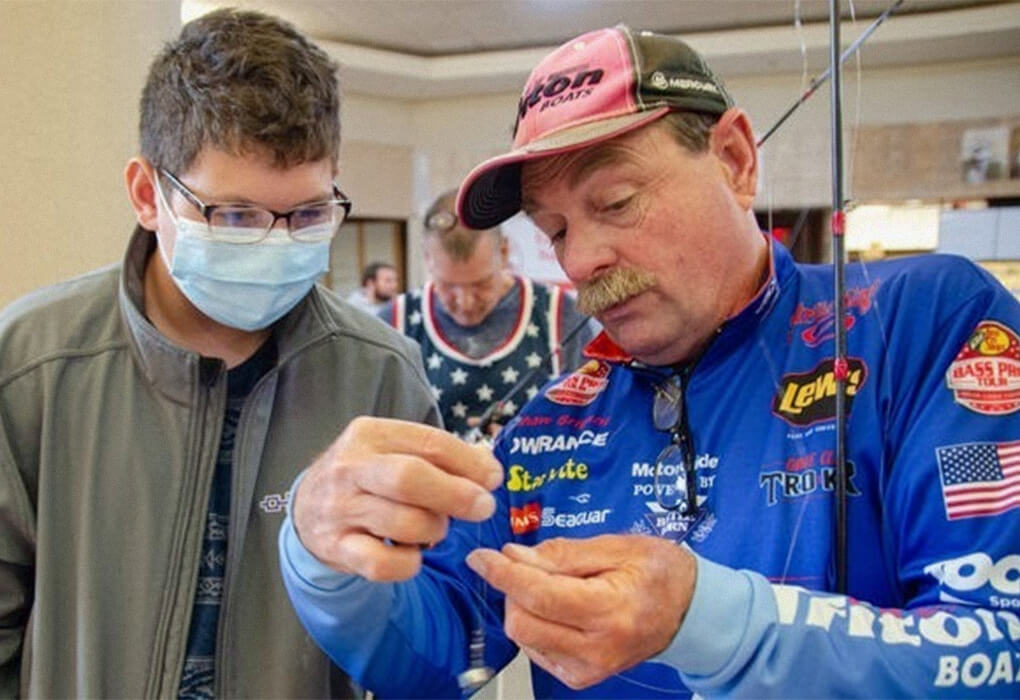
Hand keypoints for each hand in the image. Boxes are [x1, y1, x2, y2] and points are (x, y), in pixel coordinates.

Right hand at [292, 417, 502, 580]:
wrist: (306, 508)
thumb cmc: (367, 477)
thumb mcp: (394, 451)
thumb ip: (440, 456)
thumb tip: (490, 471)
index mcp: (370, 434)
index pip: (429, 442)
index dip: (469, 462)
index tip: (493, 479)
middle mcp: (350, 468)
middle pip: (410, 478)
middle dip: (456, 495)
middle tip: (483, 508)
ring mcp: (340, 510)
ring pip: (402, 523)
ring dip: (434, 530)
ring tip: (435, 528)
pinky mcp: (337, 549)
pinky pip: (383, 564)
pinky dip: (408, 563)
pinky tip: (411, 553)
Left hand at [466, 535, 696, 689]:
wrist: (690, 610)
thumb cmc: (660, 572)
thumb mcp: (617, 546)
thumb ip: (562, 553)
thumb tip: (514, 556)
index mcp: (611, 610)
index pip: (539, 595)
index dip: (503, 574)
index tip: (481, 557)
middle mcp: (598, 648)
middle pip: (522, 621)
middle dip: (514, 588)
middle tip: (530, 565)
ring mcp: (589, 668)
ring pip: (524, 636)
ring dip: (522, 606)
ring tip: (552, 586)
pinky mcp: (581, 677)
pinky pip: (535, 649)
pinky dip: (535, 624)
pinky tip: (558, 609)